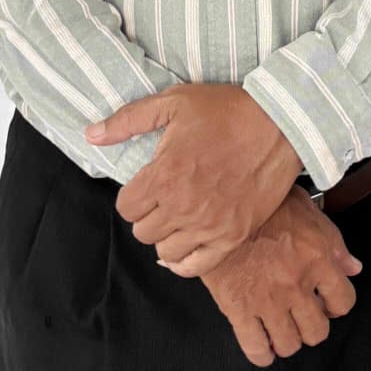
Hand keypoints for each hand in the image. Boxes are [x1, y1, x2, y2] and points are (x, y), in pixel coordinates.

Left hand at [84, 82, 302, 275]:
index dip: (133, 195)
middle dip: (148, 214)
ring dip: (167, 235)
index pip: (126, 208)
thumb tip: (91, 134)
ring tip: (179, 215)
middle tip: (164, 196)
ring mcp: (209, 226)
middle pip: (143, 232)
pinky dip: (186, 261)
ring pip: (166, 252)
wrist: (279, 123)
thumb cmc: (226, 110)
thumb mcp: (174, 102)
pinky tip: (187, 242)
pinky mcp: (233, 236)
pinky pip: (196, 267)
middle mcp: (183, 207)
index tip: (146, 183)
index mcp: (165, 175)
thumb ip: (128, 120)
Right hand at [198, 183, 362, 367]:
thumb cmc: (261, 201)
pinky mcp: (239, 308)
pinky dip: (262, 353)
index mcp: (316, 257)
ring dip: (287, 338)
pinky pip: (256, 348)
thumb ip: (333, 240)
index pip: (344, 301)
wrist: (219, 203)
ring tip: (281, 325)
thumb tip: (352, 266)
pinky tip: (263, 343)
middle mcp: (296, 284)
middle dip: (312, 325)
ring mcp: (268, 300)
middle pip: (317, 330)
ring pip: (289, 344)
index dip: (336, 303)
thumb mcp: (306, 208)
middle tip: (302, 314)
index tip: (326, 301)